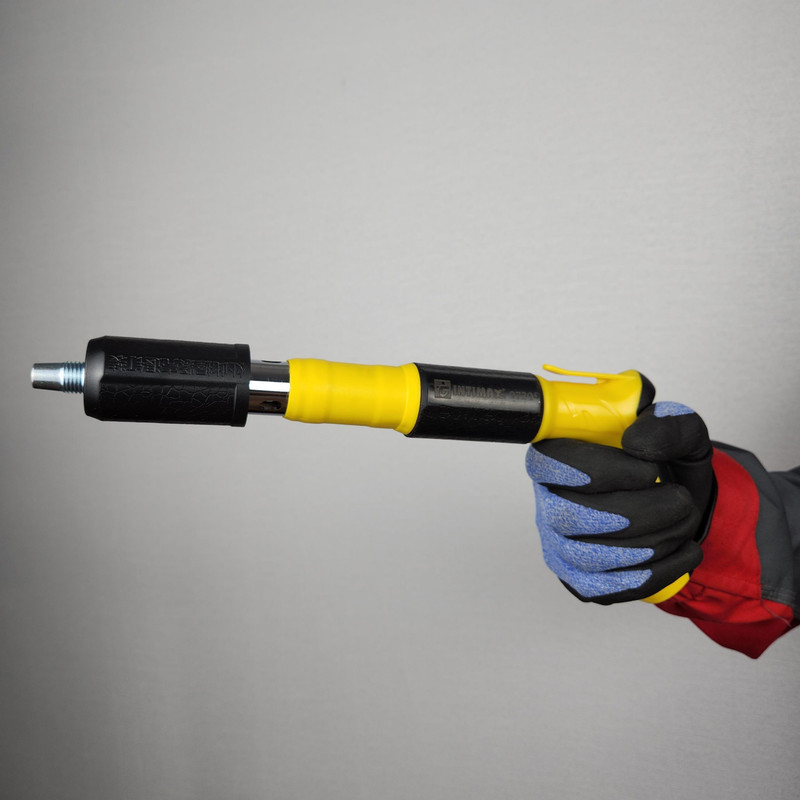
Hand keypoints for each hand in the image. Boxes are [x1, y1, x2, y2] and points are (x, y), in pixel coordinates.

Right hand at [526, 402, 714, 603]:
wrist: (679, 506)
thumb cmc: (667, 463)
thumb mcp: (679, 432)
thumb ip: (667, 423)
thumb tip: (637, 443)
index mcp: (557, 454)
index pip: (550, 463)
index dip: (597, 470)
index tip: (647, 471)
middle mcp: (548, 501)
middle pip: (572, 516)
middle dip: (642, 513)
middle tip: (680, 500)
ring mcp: (558, 545)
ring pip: (593, 556)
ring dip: (654, 542)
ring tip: (684, 523)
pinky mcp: (579, 580)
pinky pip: (609, 588)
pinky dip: (657, 573)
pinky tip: (683, 552)